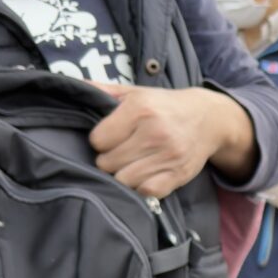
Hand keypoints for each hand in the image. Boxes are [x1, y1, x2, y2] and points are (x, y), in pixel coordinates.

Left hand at [89, 84, 253, 196]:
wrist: (208, 119)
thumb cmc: (164, 106)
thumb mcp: (135, 92)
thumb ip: (102, 91)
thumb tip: (69, 86)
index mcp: (140, 109)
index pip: (98, 140)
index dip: (100, 141)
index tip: (109, 138)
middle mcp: (154, 132)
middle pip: (108, 163)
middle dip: (109, 160)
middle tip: (119, 152)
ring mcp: (168, 156)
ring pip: (124, 180)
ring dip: (123, 175)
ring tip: (129, 165)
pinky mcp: (177, 175)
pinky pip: (146, 191)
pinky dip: (141, 187)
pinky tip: (143, 175)